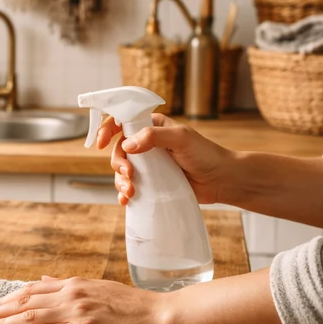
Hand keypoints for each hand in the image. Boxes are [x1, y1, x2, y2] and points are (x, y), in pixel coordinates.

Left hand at [0, 276, 168, 323]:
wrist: (159, 316)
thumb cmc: (132, 306)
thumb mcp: (97, 287)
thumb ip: (68, 285)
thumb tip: (44, 279)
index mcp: (74, 284)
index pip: (32, 290)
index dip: (8, 298)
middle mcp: (71, 293)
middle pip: (25, 301)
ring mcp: (76, 311)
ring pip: (30, 315)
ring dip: (4, 322)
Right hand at [94, 113, 233, 205]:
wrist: (222, 180)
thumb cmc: (206, 154)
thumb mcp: (181, 138)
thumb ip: (154, 136)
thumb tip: (127, 145)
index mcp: (151, 127)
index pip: (122, 122)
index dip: (107, 130)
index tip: (100, 143)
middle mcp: (146, 144)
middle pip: (118, 150)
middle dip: (118, 163)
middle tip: (128, 174)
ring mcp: (148, 165)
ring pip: (122, 170)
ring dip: (120, 181)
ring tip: (131, 192)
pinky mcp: (151, 183)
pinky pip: (130, 187)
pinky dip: (124, 194)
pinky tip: (126, 201)